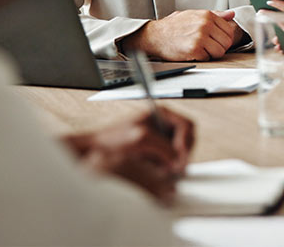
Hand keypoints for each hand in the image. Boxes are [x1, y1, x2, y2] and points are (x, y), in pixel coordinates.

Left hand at [63, 107, 195, 203]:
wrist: (96, 150)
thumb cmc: (112, 139)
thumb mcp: (141, 138)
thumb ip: (162, 146)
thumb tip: (177, 158)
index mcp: (161, 114)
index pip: (187, 125)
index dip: (186, 141)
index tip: (180, 155)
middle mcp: (162, 125)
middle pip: (188, 139)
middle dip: (182, 154)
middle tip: (175, 167)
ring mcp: (160, 138)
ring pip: (181, 152)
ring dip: (175, 162)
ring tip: (164, 169)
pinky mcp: (157, 152)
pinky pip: (171, 160)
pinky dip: (168, 166)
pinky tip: (157, 169)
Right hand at [121, 9, 242, 60]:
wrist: (155, 35)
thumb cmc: (174, 26)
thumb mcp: (194, 15)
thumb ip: (216, 15)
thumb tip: (231, 14)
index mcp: (207, 15)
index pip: (229, 30)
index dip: (223, 38)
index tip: (215, 40)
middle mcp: (205, 24)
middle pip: (227, 42)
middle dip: (219, 47)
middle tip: (208, 47)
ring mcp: (200, 36)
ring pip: (220, 51)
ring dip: (211, 54)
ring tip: (201, 49)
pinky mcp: (194, 48)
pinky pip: (208, 58)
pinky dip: (202, 58)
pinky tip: (193, 52)